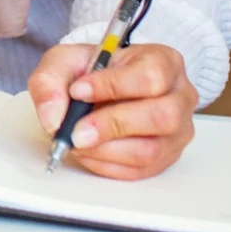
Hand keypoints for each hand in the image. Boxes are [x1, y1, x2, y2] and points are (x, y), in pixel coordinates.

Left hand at [28, 42, 197, 179]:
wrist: (102, 87)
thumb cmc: (92, 70)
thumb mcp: (65, 61)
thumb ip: (51, 81)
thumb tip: (53, 118)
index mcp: (163, 61)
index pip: (150, 76)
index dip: (113, 86)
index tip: (78, 91)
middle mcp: (180, 96)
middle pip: (161, 116)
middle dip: (112, 125)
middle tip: (76, 130)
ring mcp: (177, 130)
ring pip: (151, 149)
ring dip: (106, 150)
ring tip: (77, 141)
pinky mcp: (166, 157)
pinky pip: (141, 170)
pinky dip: (107, 165)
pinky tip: (87, 152)